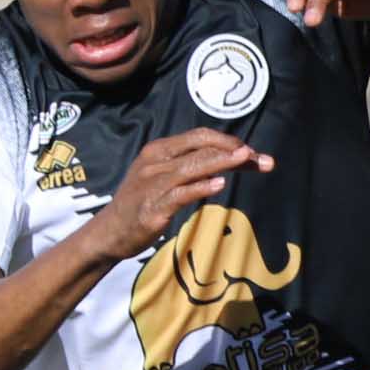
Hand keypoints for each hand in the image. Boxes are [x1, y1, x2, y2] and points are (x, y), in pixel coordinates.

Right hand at [80, 127, 274, 259]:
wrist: (110, 232)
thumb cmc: (142, 203)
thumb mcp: (164, 178)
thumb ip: (191, 168)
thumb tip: (226, 161)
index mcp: (159, 150)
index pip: (199, 137)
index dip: (227, 141)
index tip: (252, 152)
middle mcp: (155, 161)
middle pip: (200, 149)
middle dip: (232, 151)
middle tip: (259, 156)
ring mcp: (152, 184)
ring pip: (192, 167)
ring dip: (221, 162)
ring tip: (245, 159)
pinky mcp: (153, 207)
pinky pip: (180, 194)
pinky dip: (200, 187)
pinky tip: (219, 184)